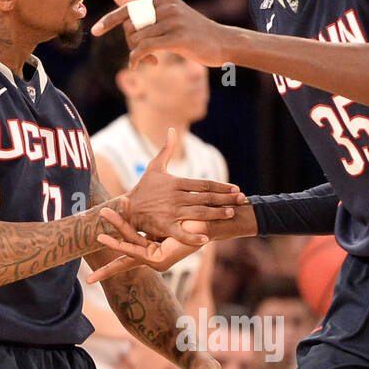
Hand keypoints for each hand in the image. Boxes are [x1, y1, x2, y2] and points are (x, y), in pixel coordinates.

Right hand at [87, 206, 203, 283]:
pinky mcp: (159, 261)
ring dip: (111, 241)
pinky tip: (107, 235)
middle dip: (106, 252)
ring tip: (96, 234)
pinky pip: (135, 249)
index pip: (126, 258)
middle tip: (88, 251)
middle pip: (124, 257)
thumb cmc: (190, 221)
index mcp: (152, 252)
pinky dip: (122, 240)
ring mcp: (155, 262)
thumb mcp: (161, 224)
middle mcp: (153, 259)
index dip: (108, 268)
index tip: (90, 280)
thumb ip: (144, 225)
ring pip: (128, 249)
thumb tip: (126, 211)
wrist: (208, 224)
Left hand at [91, 0, 228, 68]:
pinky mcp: (177, 37)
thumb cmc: (195, 32)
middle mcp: (167, 7)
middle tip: (143, 55)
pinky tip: (141, 65)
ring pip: (137, 38)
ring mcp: (173, 21)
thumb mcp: (168, 17)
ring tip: (150, 60)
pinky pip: (146, 47)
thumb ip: (141, 6)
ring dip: (138, 54)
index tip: (94, 31)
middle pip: (131, 26)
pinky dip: (138, 58)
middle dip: (131, 43)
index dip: (109, 21)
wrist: (223, 43)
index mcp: (163, 0)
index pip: (128, 9)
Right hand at [124, 126, 242, 244]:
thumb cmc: (143, 188)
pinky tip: (206, 238)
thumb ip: (166, 150)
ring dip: (216, 214)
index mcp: (176, 183)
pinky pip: (180, 232)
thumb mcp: (154, 167)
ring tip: (232, 213)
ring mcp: (170, 212)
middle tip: (243, 200)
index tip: (236, 189)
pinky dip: (192, 236)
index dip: (221, 187)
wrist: (126, 208)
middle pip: (206, 198)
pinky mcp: (163, 226)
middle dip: (226, 199)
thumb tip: (172, 130)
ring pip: (198, 213)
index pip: (204, 184)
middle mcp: (176, 197)